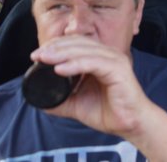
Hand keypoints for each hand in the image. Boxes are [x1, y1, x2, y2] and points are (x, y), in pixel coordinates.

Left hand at [30, 35, 150, 137]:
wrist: (130, 124)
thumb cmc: (109, 112)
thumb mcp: (78, 103)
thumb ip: (61, 99)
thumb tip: (39, 100)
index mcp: (101, 58)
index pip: (77, 43)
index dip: (56, 45)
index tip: (37, 55)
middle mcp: (108, 54)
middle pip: (79, 42)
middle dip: (55, 47)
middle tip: (36, 55)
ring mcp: (115, 60)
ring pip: (85, 50)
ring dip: (62, 53)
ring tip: (44, 59)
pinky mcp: (118, 69)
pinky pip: (93, 63)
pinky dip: (75, 64)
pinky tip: (60, 69)